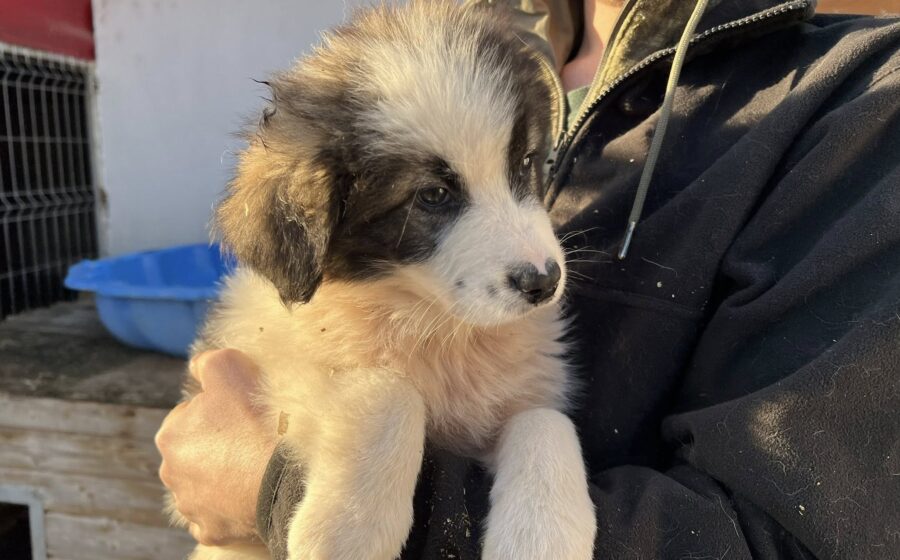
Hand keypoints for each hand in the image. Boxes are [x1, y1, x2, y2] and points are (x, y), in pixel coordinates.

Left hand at [156, 349, 277, 545]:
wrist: (286, 474)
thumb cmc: (257, 418)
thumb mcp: (230, 366)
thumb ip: (206, 362)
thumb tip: (197, 366)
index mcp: (170, 435)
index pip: (192, 414)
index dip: (220, 409)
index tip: (244, 411)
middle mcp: (171, 473)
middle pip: (197, 451)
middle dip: (219, 445)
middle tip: (252, 438)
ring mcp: (191, 506)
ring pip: (206, 484)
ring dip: (224, 475)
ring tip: (256, 466)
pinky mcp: (212, 530)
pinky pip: (218, 514)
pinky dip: (230, 506)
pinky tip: (250, 493)